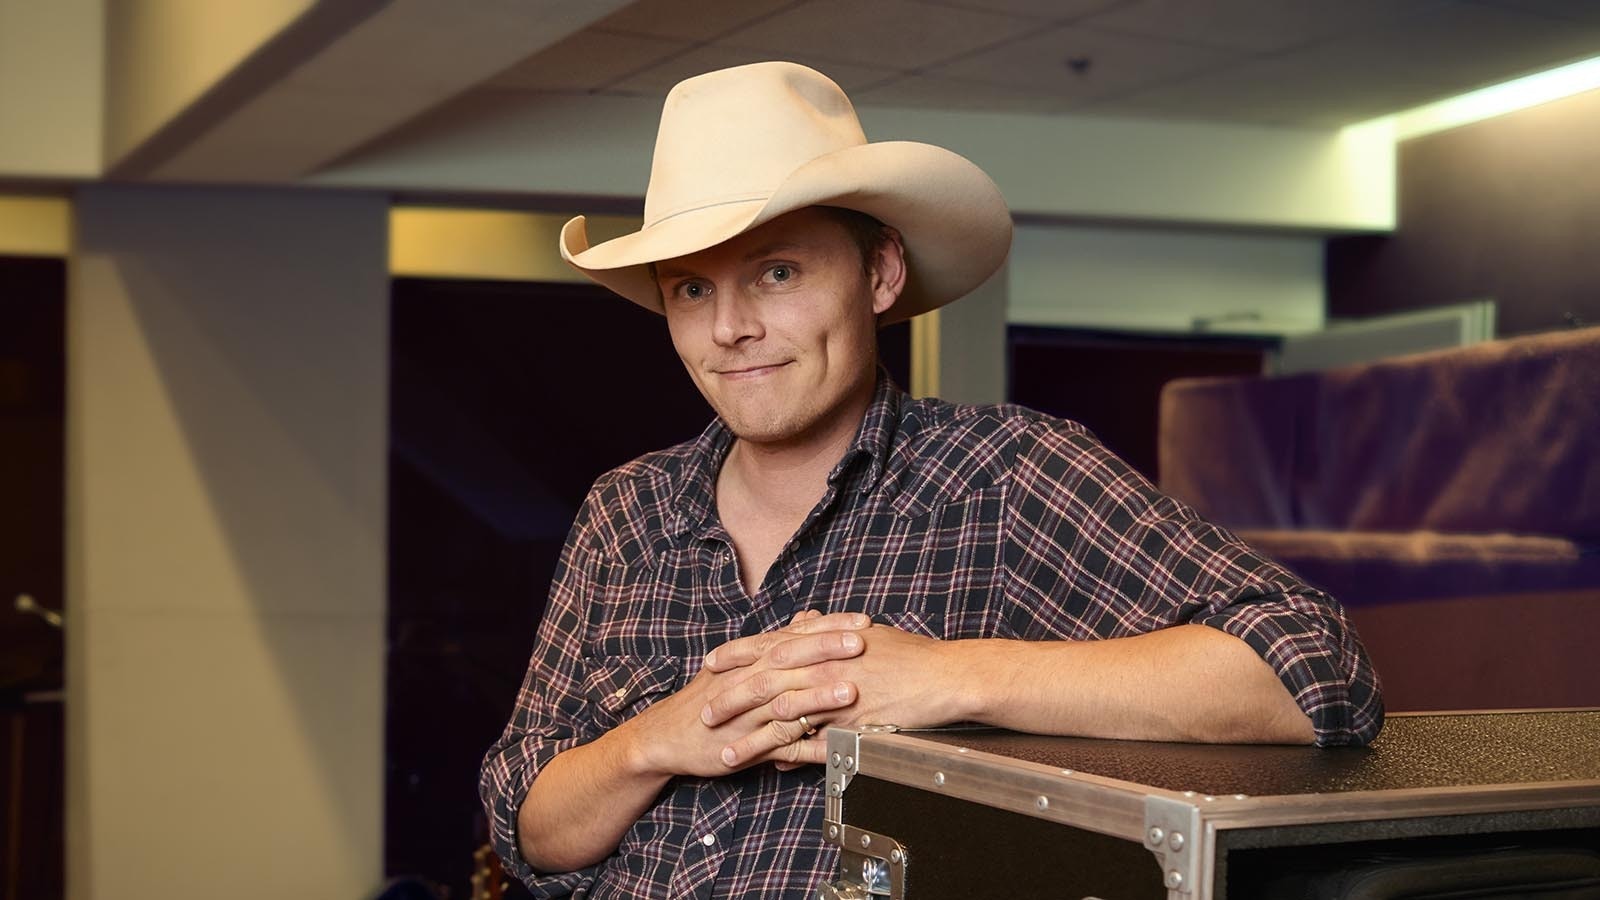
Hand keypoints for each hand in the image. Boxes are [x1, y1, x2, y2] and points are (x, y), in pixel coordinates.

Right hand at [622, 612, 868, 776]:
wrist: (666, 736)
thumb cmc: (708, 698)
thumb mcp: (738, 664)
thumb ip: (778, 642)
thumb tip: (809, 617)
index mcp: (751, 660)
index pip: (794, 636)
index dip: (828, 628)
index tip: (861, 621)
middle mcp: (748, 682)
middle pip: (790, 661)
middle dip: (826, 651)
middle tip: (860, 643)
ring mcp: (748, 716)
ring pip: (786, 702)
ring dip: (818, 697)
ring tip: (850, 691)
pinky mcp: (746, 747)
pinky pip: (780, 747)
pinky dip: (808, 748)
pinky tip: (834, 748)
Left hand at [704, 622, 959, 766]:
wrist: (946, 676)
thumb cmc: (911, 655)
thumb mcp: (865, 635)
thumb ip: (831, 634)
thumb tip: (809, 627)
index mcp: (825, 641)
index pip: (769, 645)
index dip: (737, 654)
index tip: (711, 662)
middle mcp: (824, 665)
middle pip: (764, 681)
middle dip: (729, 697)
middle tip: (703, 711)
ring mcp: (836, 696)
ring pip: (779, 716)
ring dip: (748, 735)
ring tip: (723, 750)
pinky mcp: (850, 724)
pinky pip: (811, 743)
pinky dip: (786, 755)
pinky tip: (768, 767)